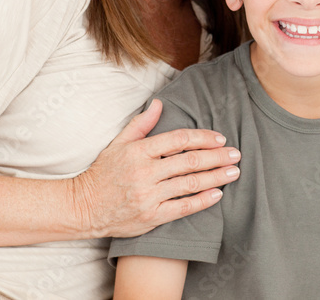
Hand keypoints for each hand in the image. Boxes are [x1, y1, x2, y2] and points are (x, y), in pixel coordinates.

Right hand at [70, 100, 241, 238]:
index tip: (219, 138)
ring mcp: (148, 195)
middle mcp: (145, 172)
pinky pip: (183, 208)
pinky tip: (217, 194)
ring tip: (233, 172)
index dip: (203, 138)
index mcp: (139, 151)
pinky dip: (202, 200)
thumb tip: (160, 103)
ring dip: (216, 177)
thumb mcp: (119, 143)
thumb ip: (141, 124)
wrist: (84, 208)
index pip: (179, 139)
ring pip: (190, 184)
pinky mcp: (151, 216)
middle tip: (236, 154)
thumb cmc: (104, 173)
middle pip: (190, 161)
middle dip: (217, 157)